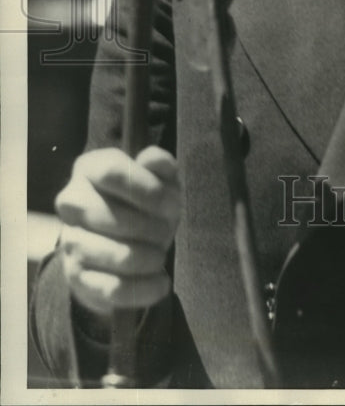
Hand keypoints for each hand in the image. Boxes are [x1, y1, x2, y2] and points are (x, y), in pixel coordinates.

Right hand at [55, 146, 180, 317]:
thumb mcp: (161, 178)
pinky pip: (111, 288)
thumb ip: (161, 164)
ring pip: (112, 255)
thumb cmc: (146, 202)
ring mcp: (70, 240)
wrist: (126, 243)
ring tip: (161, 254)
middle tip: (167, 230)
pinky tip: (161, 282)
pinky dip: (143, 288)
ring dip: (147, 257)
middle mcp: (72, 202)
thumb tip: (151, 159)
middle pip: (110, 216)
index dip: (145, 188)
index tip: (169, 202)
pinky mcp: (76, 277)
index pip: (110, 172)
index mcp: (89, 168)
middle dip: (150, 227)